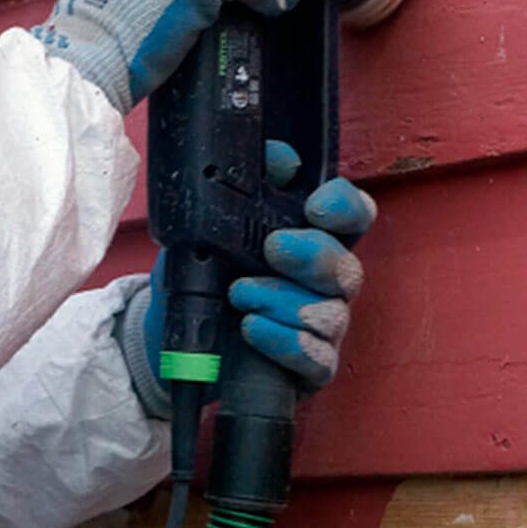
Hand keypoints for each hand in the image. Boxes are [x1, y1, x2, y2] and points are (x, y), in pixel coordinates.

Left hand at [137, 143, 375, 403]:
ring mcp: (323, 327)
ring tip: (239, 294)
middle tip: (271, 248)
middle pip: (347, 267)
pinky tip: (251, 328)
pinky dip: (284, 341)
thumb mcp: (214, 225)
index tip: (315, 206)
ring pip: (331, 314)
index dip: (345, 207)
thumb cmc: (207, 274)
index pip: (354, 216)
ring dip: (283, 301)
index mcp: (313, 238)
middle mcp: (326, 282)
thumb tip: (282, 159)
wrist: (172, 335)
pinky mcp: (310, 368)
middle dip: (312, 255)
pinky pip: (317, 358)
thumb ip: (252, 188)